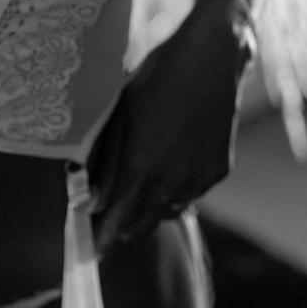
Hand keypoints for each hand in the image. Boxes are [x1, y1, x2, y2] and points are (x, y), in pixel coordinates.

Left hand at [87, 0, 254, 246]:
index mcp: (140, 168)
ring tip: (133, 196)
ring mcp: (198, 179)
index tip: (88, 250)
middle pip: (140, 226)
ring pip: (167, 212)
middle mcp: (171, 182)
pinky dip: (174, 192)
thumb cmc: (157, 76)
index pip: (115, 222)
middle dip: (120, 229)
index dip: (101, 239)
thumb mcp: (121, 114)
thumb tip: (92, 196)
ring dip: (148, 211)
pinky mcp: (218, 171)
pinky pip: (190, 194)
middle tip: (104, 224)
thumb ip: (106, 160)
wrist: (210, 57)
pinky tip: (166, 173)